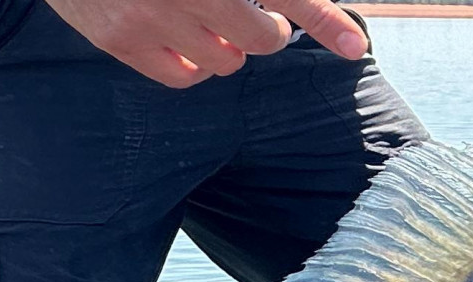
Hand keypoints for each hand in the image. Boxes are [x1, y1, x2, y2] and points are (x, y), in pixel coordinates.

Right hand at [44, 0, 367, 88]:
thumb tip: (332, 27)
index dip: (324, 20)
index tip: (354, 47)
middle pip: (261, 38)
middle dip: (262, 29)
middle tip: (243, 13)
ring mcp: (149, 15)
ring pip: (225, 63)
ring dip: (225, 47)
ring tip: (203, 18)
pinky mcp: (118, 38)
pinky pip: (182, 77)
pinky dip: (192, 64)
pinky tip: (181, 37)